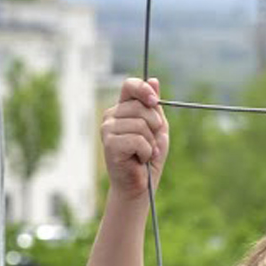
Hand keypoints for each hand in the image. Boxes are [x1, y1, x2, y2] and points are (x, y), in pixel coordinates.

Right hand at [101, 77, 168, 199]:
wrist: (140, 184)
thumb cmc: (148, 156)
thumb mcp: (157, 127)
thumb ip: (154, 106)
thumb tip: (154, 80)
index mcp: (122, 108)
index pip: (129, 85)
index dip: (144, 89)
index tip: (155, 102)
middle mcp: (111, 116)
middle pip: (141, 107)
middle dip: (155, 126)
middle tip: (151, 141)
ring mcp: (107, 129)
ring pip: (141, 124)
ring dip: (150, 142)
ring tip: (144, 153)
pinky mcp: (109, 144)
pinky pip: (138, 140)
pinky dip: (146, 152)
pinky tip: (140, 159)